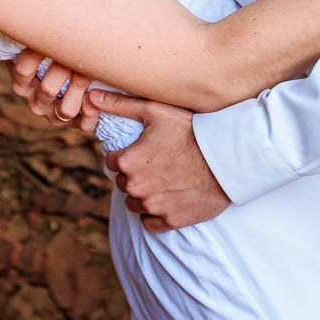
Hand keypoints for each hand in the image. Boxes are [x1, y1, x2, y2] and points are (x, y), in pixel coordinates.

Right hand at [0, 28, 90, 120]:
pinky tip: (95, 95)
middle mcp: (36, 102)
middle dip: (61, 69)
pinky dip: (92, 110)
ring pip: (65, 108)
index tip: (44, 42)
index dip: (34, 57)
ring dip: (79, 88)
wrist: (80, 82)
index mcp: (22, 83)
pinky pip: (84, 123)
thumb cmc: (45, 61)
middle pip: (46, 89)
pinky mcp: (78, 123)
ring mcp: (56, 114)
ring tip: (87, 72)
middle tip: (72, 56)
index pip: (21, 71)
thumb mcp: (21, 49)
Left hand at [86, 92, 231, 231]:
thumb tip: (91, 97)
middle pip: (123, 183)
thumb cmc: (191, 131)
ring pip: (135, 204)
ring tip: (163, 181)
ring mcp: (154, 206)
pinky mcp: (171, 221)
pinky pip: (150, 223)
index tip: (142, 151)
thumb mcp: (154, 111)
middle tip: (156, 164)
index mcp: (129, 162)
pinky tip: (168, 199)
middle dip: (134, 175)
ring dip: (143, 195)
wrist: (227, 159)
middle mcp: (137, 187)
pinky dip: (155, 214)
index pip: (112, 163)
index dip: (126, 156)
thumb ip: (119, 105)